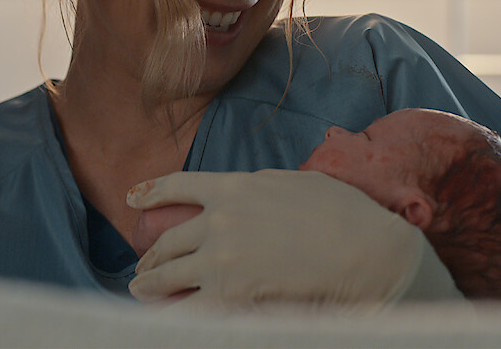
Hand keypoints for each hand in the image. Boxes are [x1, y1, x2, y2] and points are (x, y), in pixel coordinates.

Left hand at [126, 169, 460, 310]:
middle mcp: (218, 221)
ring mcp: (220, 259)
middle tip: (143, 267)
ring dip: (150, 286)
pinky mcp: (230, 294)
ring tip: (141, 292)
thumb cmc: (343, 214)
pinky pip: (189, 309)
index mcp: (233, 188)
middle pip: (169, 241)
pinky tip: (164, 319)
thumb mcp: (295, 182)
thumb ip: (260, 186)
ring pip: (168, 275)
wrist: (366, 253)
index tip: (134, 199)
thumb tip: (247, 190)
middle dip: (152, 257)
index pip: (177, 185)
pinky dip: (173, 315)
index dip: (151, 192)